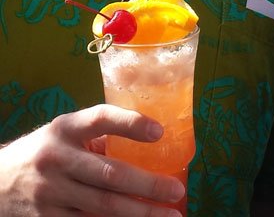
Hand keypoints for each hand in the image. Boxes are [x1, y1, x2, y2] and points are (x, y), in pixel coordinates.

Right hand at [0, 104, 184, 215]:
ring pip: (102, 206)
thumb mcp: (64, 134)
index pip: (100, 118)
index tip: (160, 132)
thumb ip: (98, 136)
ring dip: (139, 212)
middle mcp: (56, 159)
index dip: (131, 123)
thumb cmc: (45, 152)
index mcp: (65, 129)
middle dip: (148, 184)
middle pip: (110, 174)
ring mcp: (49, 192)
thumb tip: (150, 142)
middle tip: (176, 189)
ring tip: (169, 215)